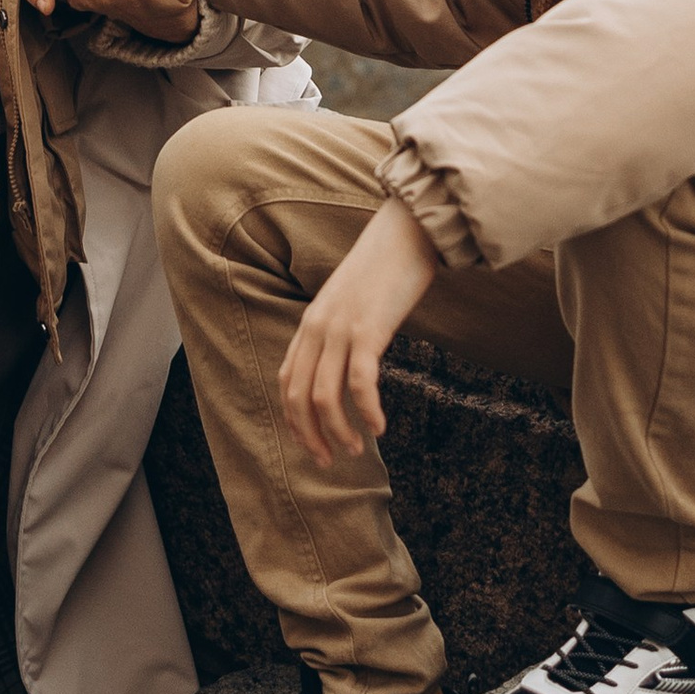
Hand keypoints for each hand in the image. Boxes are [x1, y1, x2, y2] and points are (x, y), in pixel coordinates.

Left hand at [278, 201, 440, 468]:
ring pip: (324, 396)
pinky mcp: (369, 330)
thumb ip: (341, 330)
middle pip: (299, 396)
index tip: (312, 444)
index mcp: (310, 323)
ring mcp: (341, 329)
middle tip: (330, 461)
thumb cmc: (385, 268)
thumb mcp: (351, 301)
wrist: (407, 232)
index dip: (295, 420)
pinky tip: (380, 427)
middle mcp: (317, 328)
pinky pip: (360, 383)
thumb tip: (347, 363)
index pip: (287, 382)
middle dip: (311, 436)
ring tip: (357, 450)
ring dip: (339, 431)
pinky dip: (367, 412)